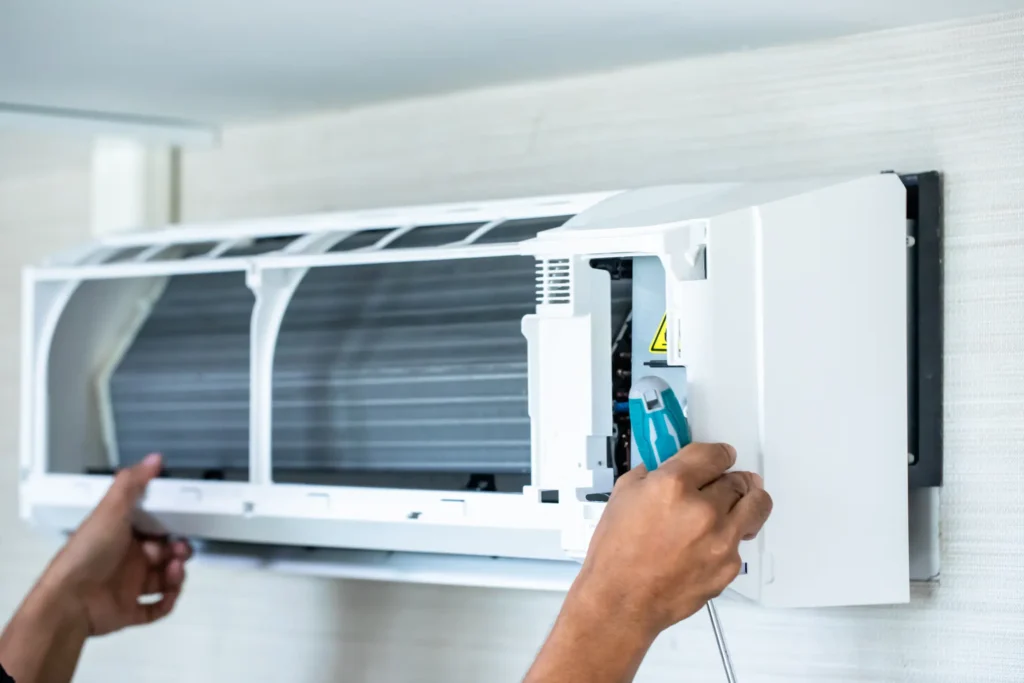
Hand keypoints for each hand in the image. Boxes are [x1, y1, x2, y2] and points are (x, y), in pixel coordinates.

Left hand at [41, 454, 191, 635]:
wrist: (70, 600)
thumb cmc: (87, 553)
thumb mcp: (110, 510)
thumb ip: (133, 483)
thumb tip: (154, 459)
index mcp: (121, 535)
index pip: (153, 528)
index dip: (170, 526)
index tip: (182, 523)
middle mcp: (126, 559)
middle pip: (164, 554)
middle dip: (179, 551)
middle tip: (181, 552)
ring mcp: (128, 586)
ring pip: (164, 580)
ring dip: (176, 576)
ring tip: (174, 572)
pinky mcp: (130, 610)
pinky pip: (157, 608)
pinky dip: (168, 602)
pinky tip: (170, 594)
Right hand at [571, 442, 771, 638]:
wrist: (622, 600)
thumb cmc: (616, 554)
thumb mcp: (623, 496)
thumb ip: (650, 475)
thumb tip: (664, 468)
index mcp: (673, 484)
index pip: (714, 455)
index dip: (720, 454)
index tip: (723, 456)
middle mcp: (703, 508)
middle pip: (738, 479)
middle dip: (731, 478)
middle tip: (727, 482)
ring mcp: (721, 539)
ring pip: (756, 506)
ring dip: (750, 500)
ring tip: (745, 501)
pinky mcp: (729, 565)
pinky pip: (740, 541)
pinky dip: (731, 537)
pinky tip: (712, 542)